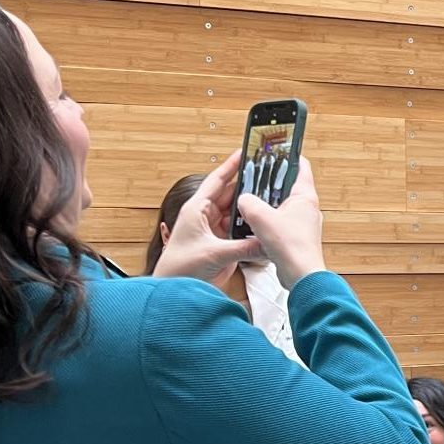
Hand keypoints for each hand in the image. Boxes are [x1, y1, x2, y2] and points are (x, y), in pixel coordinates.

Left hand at [152, 151, 263, 285]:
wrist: (174, 290)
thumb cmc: (180, 268)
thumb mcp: (214, 253)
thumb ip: (244, 248)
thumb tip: (267, 242)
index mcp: (197, 209)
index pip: (217, 181)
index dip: (231, 166)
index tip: (244, 152)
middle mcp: (207, 217)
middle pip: (231, 195)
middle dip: (247, 187)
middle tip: (266, 177)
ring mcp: (215, 231)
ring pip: (237, 214)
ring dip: (250, 210)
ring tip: (269, 200)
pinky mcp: (223, 245)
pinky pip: (240, 232)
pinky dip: (251, 229)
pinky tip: (263, 226)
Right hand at [236, 154, 324, 291]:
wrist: (301, 276)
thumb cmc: (290, 246)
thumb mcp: (261, 217)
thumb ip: (248, 203)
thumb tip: (243, 199)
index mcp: (305, 196)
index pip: (301, 166)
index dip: (289, 156)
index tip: (278, 149)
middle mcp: (307, 209)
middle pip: (290, 187)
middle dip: (273, 183)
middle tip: (257, 178)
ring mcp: (303, 224)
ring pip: (283, 207)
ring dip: (269, 206)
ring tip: (252, 204)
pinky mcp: (297, 239)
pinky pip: (281, 224)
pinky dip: (269, 223)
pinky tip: (256, 226)